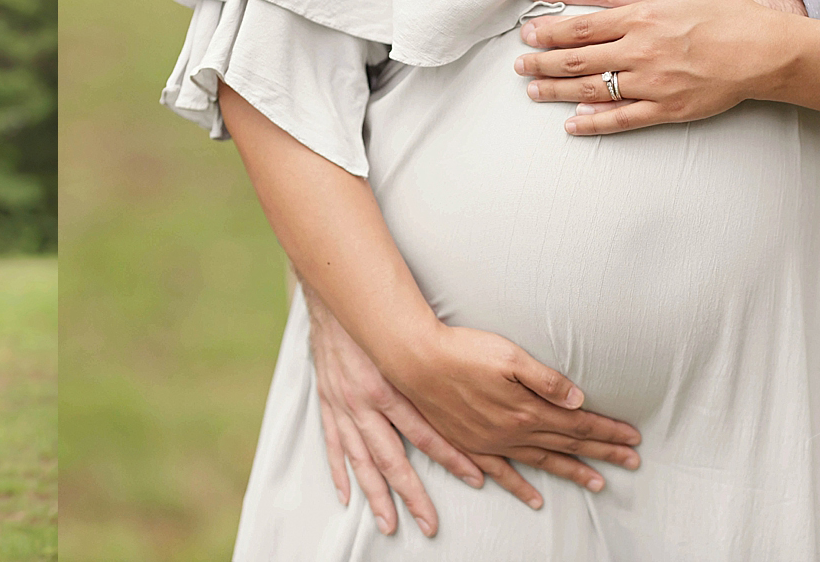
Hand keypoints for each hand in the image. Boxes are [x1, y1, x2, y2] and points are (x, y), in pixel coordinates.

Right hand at [308, 286, 482, 536]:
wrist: (338, 295)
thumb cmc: (383, 311)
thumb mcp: (418, 332)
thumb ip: (450, 364)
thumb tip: (491, 385)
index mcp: (392, 385)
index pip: (428, 431)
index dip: (454, 457)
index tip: (479, 479)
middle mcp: (365, 402)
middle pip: (392, 457)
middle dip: (412, 495)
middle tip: (431, 525)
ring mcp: (343, 405)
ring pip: (361, 460)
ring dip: (376, 495)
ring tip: (390, 524)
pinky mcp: (327, 402)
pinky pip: (333, 444)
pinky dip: (339, 472)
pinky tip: (347, 496)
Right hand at [382, 324, 642, 508]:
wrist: (416, 361)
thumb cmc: (463, 351)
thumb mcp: (510, 356)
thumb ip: (546, 380)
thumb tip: (579, 400)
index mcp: (527, 409)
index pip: (578, 424)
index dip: (607, 431)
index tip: (632, 438)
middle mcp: (512, 432)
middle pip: (568, 444)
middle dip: (603, 453)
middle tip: (632, 461)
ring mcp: (492, 442)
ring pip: (542, 461)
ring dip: (573, 471)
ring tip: (598, 484)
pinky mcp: (472, 444)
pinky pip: (502, 473)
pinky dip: (520, 487)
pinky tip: (534, 499)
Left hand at [515, 0, 791, 134]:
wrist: (765, 51)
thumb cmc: (730, 10)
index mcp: (642, 17)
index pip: (582, 25)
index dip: (550, 30)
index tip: (529, 33)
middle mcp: (640, 51)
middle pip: (578, 59)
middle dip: (542, 62)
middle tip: (519, 65)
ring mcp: (651, 83)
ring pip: (592, 90)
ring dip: (557, 92)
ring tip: (533, 92)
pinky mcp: (665, 108)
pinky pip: (621, 119)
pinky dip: (593, 123)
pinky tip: (571, 124)